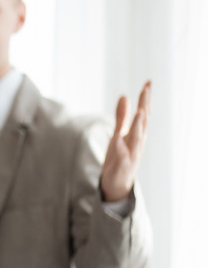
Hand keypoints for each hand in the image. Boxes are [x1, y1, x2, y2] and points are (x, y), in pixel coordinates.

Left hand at [100, 81, 151, 201]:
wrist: (118, 184)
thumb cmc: (120, 157)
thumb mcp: (119, 133)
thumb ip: (122, 116)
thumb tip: (124, 95)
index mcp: (137, 134)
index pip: (143, 113)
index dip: (145, 98)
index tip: (148, 82)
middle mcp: (137, 142)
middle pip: (142, 122)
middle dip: (144, 105)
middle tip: (146, 90)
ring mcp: (131, 154)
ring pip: (136, 138)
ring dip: (138, 125)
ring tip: (139, 112)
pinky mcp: (122, 165)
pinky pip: (121, 156)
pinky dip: (120, 148)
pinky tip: (117, 140)